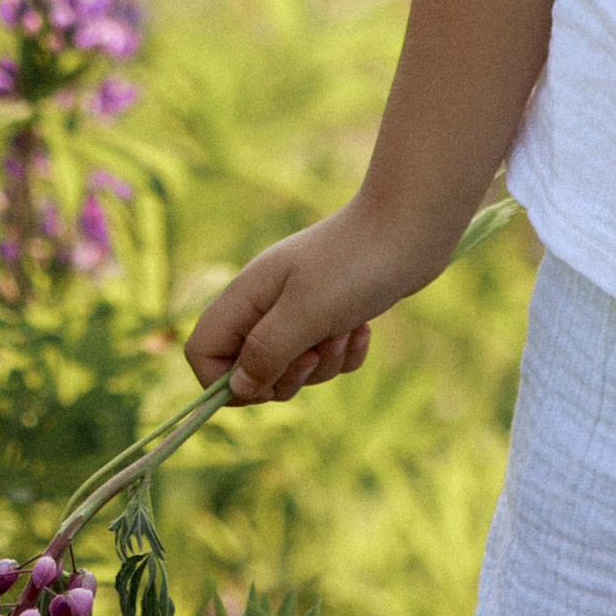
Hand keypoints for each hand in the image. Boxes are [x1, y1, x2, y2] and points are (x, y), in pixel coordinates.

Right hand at [184, 199, 440, 404]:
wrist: (412, 227)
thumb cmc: (355, 264)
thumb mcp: (305, 313)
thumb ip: (265, 352)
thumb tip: (237, 389)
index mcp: (247, 296)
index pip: (203, 351)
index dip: (223, 379)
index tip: (264, 381)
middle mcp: (268, 303)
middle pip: (251, 370)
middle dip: (287, 376)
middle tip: (315, 353)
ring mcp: (302, 308)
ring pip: (295, 368)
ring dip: (324, 363)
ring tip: (347, 329)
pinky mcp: (336, 314)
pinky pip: (329, 359)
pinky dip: (347, 353)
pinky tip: (364, 328)